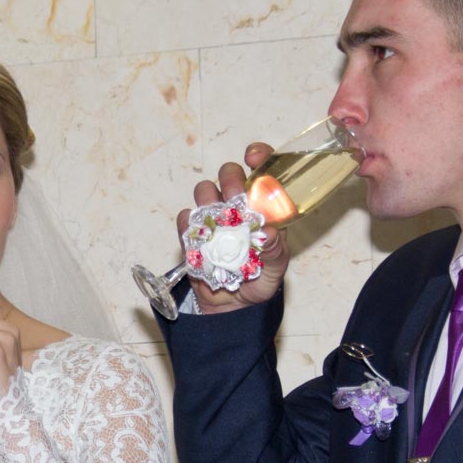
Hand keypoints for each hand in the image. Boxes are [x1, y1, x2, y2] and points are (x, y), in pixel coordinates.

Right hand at [178, 143, 289, 311]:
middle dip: (231, 178)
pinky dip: (190, 224)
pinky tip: (200, 238)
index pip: (263, 168)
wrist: (234, 306)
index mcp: (263, 205)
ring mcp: (213, 217)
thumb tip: (271, 233)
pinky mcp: (192, 233)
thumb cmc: (260, 279)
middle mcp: (237, 204)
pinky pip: (186, 218)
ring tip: (219, 220)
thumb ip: (275, 250)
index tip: (252, 157)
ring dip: (209, 199)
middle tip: (236, 194)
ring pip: (204, 190)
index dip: (259, 156)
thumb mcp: (276, 267)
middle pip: (229, 173)